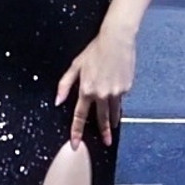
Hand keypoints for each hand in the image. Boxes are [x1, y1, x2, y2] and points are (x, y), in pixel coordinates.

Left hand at [56, 21, 139, 141]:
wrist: (117, 40)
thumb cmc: (95, 50)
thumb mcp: (75, 66)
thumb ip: (65, 85)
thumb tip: (57, 101)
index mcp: (86, 90)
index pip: (80, 116)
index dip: (76, 131)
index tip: (76, 144)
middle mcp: (101, 95)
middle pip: (101, 119)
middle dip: (103, 133)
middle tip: (106, 142)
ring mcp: (116, 92)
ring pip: (114, 112)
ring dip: (113, 122)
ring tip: (113, 129)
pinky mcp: (126, 88)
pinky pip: (121, 98)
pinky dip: (118, 98)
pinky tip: (117, 92)